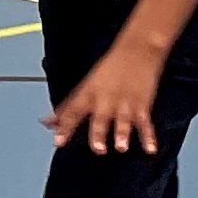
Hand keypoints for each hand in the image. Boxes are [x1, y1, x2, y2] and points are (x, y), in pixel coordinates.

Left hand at [46, 41, 165, 156]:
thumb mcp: (86, 85)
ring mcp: (125, 102)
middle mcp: (106, 99)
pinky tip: (150, 148)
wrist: (138, 48)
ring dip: (122, 134)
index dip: (65, 126)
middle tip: (98, 148)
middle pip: (100, 118)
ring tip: (121, 146)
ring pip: (123, 121)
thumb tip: (47, 123)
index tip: (58, 140)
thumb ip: (67, 108)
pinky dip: (148, 137)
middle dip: (98, 133)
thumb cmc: (110, 67)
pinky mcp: (142, 104)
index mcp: (89, 93)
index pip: (73, 112)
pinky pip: (145, 124)